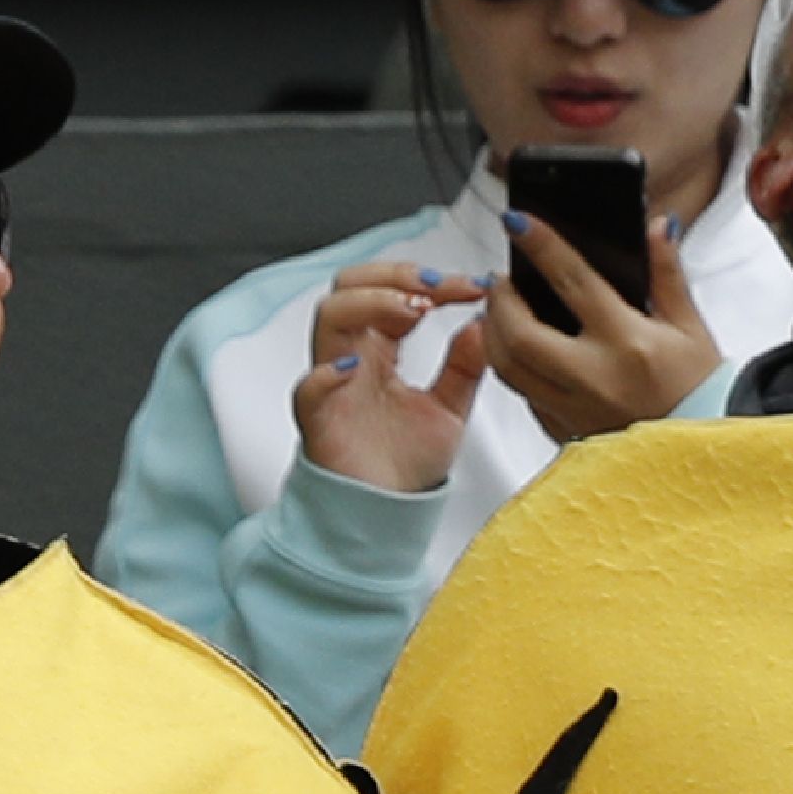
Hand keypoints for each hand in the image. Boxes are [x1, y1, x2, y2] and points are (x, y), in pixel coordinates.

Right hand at [290, 259, 490, 497]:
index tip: (471, 286)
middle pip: (350, 286)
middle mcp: (352, 357)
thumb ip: (465, 365)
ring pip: (329, 316)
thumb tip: (483, 320)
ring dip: (370, 302)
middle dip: (393, 276)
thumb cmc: (406, 466)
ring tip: (412, 311)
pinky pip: (309, 387)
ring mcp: (333, 384)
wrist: (387, 517)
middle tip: (435, 289)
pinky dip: (329, 372)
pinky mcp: (319, 420)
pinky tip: (359, 366)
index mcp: (379, 350)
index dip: (430, 281)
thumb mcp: (450, 408)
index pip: (393, 292)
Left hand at [480, 216, 719, 444]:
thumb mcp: (690, 326)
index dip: (540, 247)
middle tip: (502, 279)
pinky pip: (523, 396)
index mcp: (627, 342)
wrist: (701, 450)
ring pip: (509, 368)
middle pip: (520, 333)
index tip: (518, 222)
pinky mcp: (565, 432)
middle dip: (501, 299)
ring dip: (494, 334)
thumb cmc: (699, 389)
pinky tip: (520, 350)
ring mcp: (575, 409)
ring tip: (501, 311)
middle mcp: (594, 377)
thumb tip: (656, 227)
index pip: (572, 282)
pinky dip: (514, 369)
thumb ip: (667, 274)